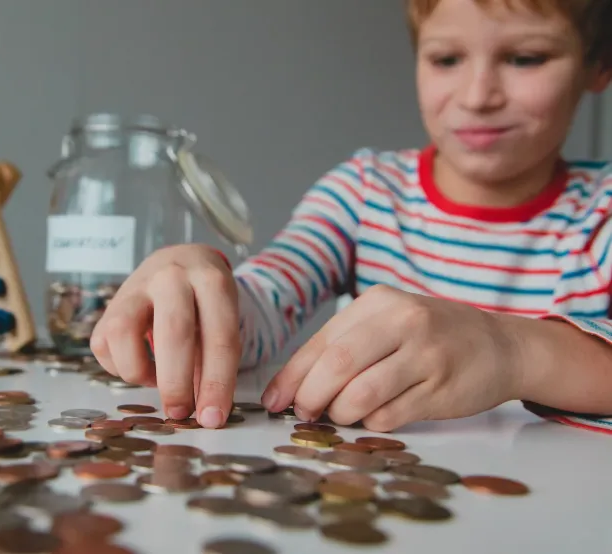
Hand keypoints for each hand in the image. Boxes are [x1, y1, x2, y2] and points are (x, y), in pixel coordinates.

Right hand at [90, 244, 240, 428]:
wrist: (178, 262)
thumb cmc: (205, 302)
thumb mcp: (221, 320)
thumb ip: (214, 362)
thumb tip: (205, 414)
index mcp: (212, 281)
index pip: (219, 337)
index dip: (218, 383)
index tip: (213, 419)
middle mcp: (172, 277)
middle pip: (172, 332)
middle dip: (176, 383)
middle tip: (180, 413)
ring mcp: (136, 286)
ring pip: (123, 333)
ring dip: (138, 370)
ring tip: (153, 381)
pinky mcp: (110, 303)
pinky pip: (103, 343)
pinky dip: (118, 366)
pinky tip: (138, 366)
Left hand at [260, 284, 524, 431]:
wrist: (500, 346)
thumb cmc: (430, 336)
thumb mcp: (388, 322)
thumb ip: (345, 345)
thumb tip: (292, 387)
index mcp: (379, 302)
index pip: (322, 341)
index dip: (292, 375)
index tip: (275, 400)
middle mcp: (403, 322)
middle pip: (337, 364)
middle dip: (311, 396)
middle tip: (305, 413)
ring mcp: (426, 355)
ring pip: (361, 394)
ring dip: (341, 413)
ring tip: (341, 415)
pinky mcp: (442, 389)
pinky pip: (390, 415)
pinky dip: (371, 422)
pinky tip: (373, 416)